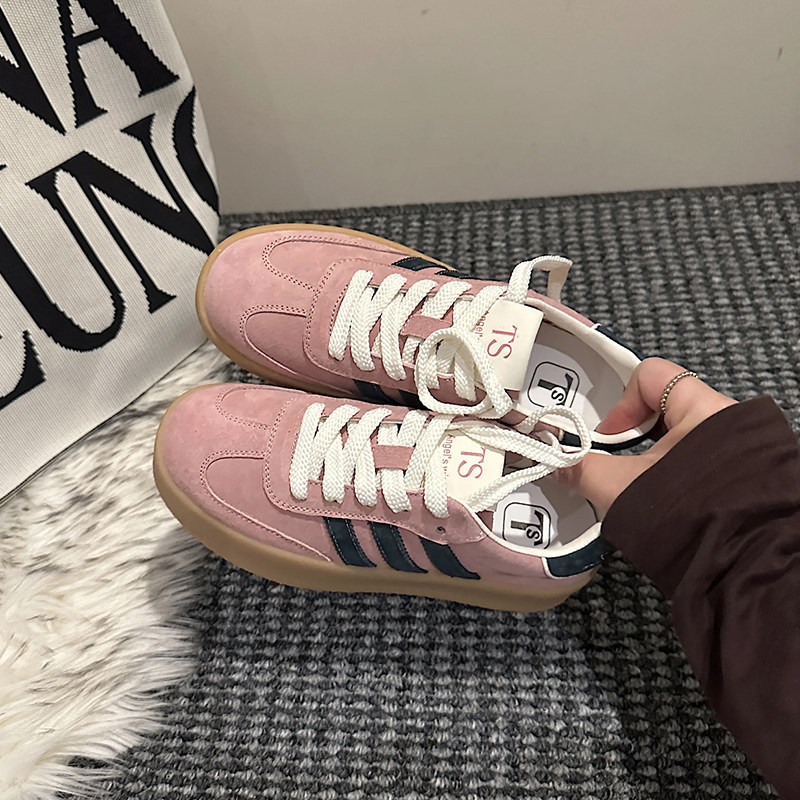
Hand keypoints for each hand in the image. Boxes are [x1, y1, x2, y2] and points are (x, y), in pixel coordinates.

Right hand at [554, 358, 736, 516]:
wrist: (738, 563)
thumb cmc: (691, 518)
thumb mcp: (620, 487)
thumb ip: (581, 468)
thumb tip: (558, 463)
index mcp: (703, 409)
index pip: (650, 376)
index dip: (621, 405)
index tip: (609, 437)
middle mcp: (728, 421)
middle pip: (665, 406)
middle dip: (636, 435)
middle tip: (621, 461)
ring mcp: (740, 449)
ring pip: (683, 435)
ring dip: (657, 456)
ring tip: (644, 485)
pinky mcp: (745, 476)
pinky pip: (702, 458)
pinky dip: (679, 473)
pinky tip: (667, 499)